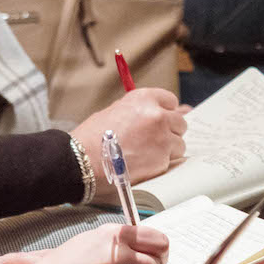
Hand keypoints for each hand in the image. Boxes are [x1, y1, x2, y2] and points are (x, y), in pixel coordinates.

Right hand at [71, 88, 188, 190]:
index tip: (161, 119)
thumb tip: (160, 111)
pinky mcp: (162, 160)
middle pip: (179, 122)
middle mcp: (157, 115)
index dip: (166, 111)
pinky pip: (171, 161)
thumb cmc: (93, 137)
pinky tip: (143, 165)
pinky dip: (160, 164)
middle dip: (169, 131)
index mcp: (144, 98)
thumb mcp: (115, 111)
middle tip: (153, 140)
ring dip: (167, 149)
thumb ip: (140, 110)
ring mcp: (162, 138)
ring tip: (146, 154)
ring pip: (179, 143)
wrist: (83, 160)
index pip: (170, 101)